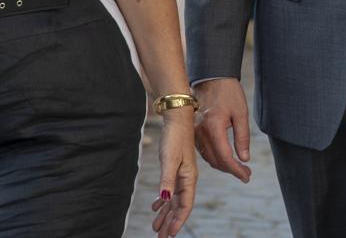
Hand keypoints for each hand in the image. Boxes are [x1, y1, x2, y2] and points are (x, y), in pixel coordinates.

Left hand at [150, 109, 197, 234]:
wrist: (177, 119)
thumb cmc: (175, 138)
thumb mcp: (169, 159)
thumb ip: (167, 180)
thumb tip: (166, 199)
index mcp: (189, 178)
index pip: (185, 206)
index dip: (178, 221)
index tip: (170, 235)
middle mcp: (187, 179)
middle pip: (179, 207)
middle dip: (170, 223)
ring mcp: (181, 175)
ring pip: (174, 200)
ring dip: (166, 214)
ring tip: (156, 228)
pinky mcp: (175, 170)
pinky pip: (170, 191)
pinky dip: (164, 201)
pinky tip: (157, 206)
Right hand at [194, 78, 250, 182]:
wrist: (211, 77)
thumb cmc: (228, 92)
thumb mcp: (241, 113)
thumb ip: (243, 137)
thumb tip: (244, 159)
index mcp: (213, 128)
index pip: (225, 157)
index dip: (236, 170)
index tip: (247, 176)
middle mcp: (200, 133)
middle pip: (215, 161)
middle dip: (231, 170)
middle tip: (246, 174)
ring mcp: (194, 133)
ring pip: (208, 158)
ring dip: (223, 166)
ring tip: (239, 169)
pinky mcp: (193, 131)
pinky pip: (204, 151)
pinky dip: (215, 158)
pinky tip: (226, 159)